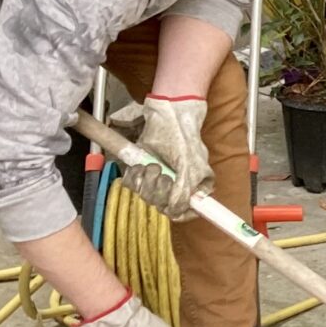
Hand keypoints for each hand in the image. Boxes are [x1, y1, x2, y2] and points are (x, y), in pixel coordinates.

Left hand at [109, 93, 210, 219]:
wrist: (168, 115)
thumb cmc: (184, 138)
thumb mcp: (189, 166)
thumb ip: (184, 191)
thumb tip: (176, 210)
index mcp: (193, 188)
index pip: (184, 212)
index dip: (176, 210)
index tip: (170, 205)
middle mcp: (175, 186)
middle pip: (162, 205)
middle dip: (159, 190)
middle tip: (163, 174)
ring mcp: (157, 179)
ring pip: (146, 196)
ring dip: (147, 180)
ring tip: (154, 165)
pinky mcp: (141, 171)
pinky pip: (132, 185)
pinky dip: (134, 176)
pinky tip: (141, 166)